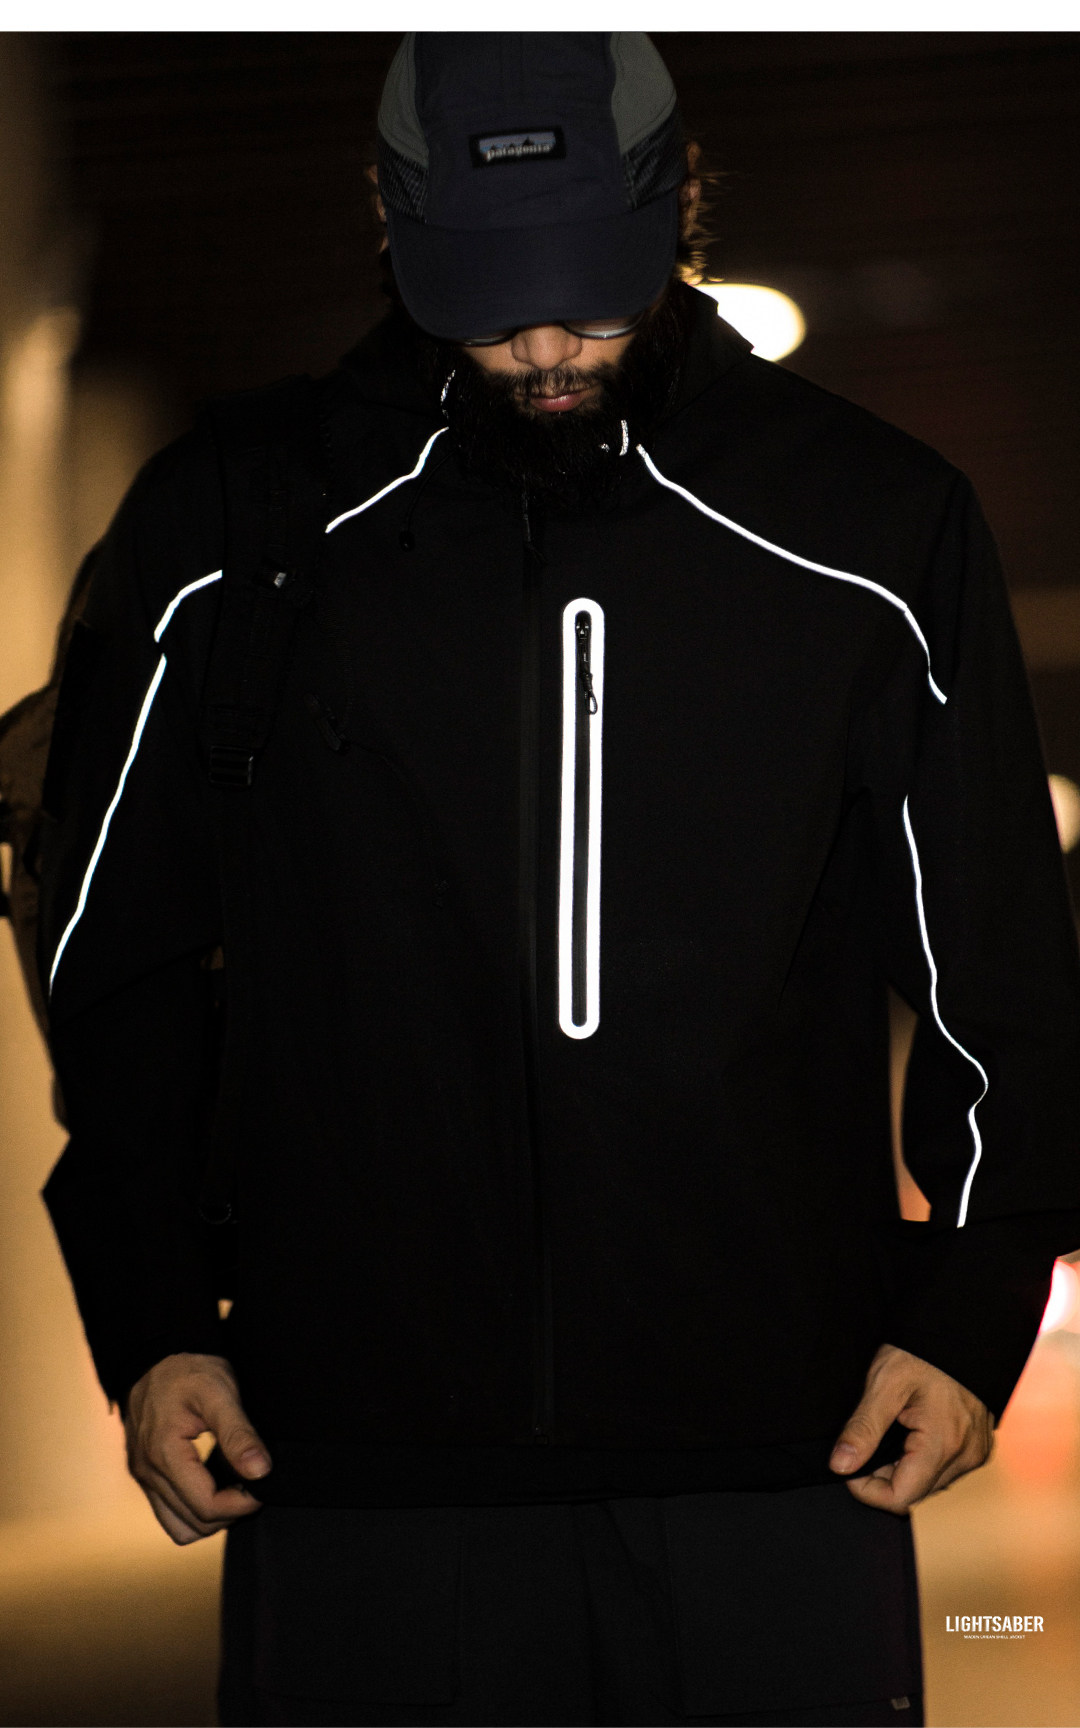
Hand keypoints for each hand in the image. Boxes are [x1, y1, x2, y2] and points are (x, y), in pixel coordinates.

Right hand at [124, 1352, 270, 1544]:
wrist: (155, 1354)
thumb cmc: (188, 1369)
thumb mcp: (219, 1392)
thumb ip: (239, 1434)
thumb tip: (261, 1472)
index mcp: (164, 1454)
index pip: (206, 1507)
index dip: (241, 1504)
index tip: (262, 1485)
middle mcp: (148, 1472)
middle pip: (193, 1524)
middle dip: (229, 1512)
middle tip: (253, 1485)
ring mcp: (143, 1476)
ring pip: (178, 1527)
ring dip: (210, 1517)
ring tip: (234, 1488)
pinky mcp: (145, 1474)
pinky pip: (168, 1512)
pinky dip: (193, 1509)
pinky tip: (215, 1484)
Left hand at [829, 1342, 992, 1512]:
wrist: (958, 1331)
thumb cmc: (922, 1352)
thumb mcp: (884, 1383)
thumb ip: (863, 1428)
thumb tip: (841, 1465)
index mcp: (944, 1444)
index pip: (901, 1498)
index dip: (867, 1490)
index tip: (849, 1467)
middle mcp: (966, 1456)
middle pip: (915, 1493)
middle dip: (882, 1478)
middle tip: (864, 1445)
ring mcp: (975, 1453)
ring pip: (929, 1484)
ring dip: (902, 1470)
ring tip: (887, 1435)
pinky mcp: (977, 1447)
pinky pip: (944, 1469)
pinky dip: (921, 1461)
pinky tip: (908, 1435)